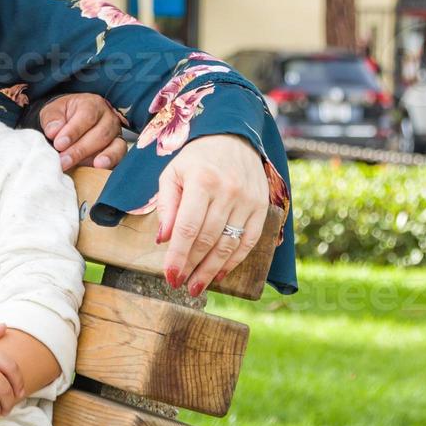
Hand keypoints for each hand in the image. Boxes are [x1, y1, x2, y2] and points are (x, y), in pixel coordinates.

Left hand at [39, 94, 126, 169]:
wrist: (70, 122)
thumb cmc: (62, 116)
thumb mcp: (52, 112)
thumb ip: (52, 120)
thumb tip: (54, 131)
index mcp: (92, 104)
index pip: (87, 116)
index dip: (73, 131)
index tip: (59, 144)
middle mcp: (108, 117)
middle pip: (101, 133)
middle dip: (80, 149)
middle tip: (64, 160)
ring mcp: (116, 133)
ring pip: (114, 145)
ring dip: (98, 157)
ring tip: (87, 166)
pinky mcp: (118, 148)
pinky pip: (120, 155)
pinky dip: (112, 162)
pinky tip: (100, 167)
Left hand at [155, 134, 268, 296]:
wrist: (233, 138)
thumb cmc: (196, 159)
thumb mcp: (172, 174)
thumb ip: (166, 205)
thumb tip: (163, 239)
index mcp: (202, 181)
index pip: (188, 227)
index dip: (178, 255)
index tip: (170, 275)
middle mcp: (228, 192)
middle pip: (208, 239)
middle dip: (192, 266)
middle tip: (180, 285)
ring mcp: (249, 200)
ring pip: (229, 244)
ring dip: (212, 270)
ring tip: (197, 286)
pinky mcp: (263, 207)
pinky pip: (250, 241)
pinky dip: (234, 261)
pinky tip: (220, 274)